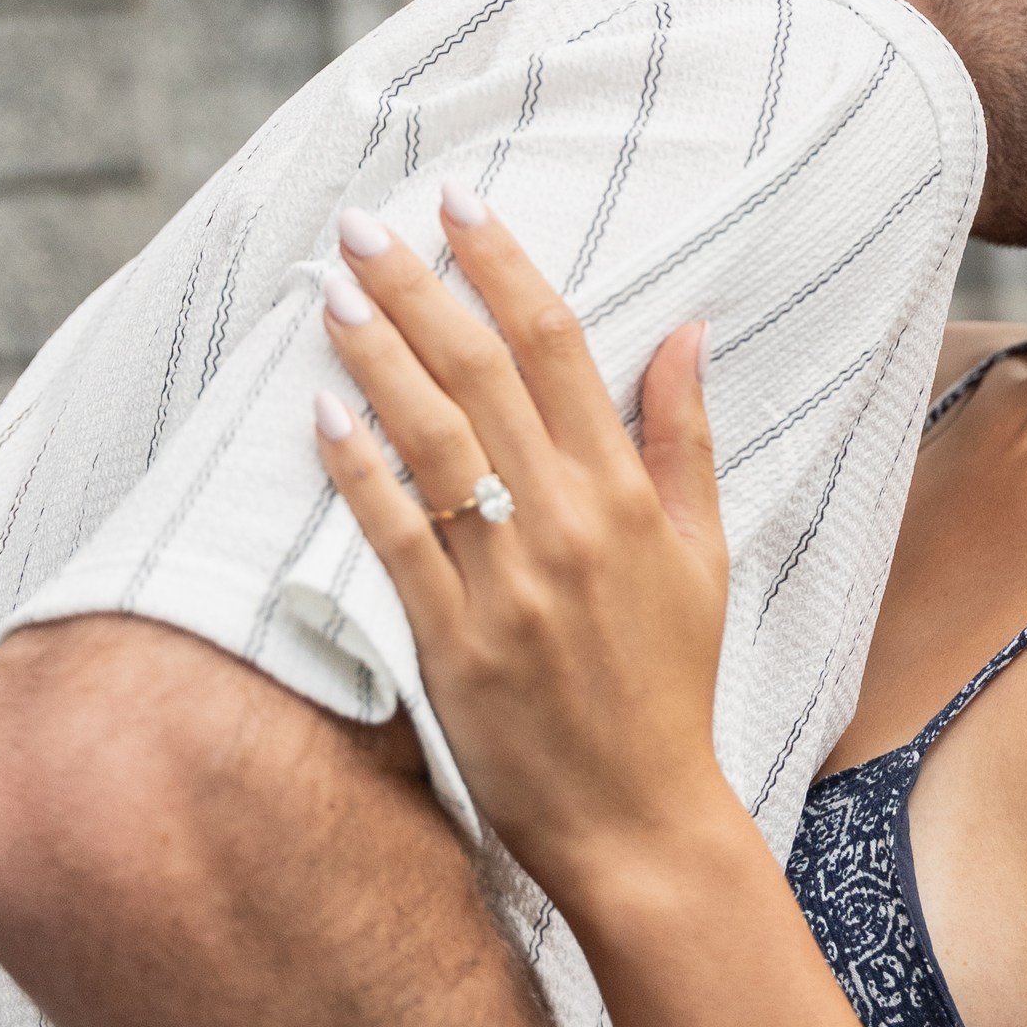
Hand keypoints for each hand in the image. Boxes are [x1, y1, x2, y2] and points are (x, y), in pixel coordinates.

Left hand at [313, 191, 732, 905]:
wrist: (640, 821)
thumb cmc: (670, 685)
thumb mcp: (704, 554)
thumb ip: (683, 438)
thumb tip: (684, 330)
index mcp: (627, 495)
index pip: (558, 348)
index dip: (504, 266)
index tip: (459, 204)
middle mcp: (568, 524)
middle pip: (483, 374)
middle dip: (420, 287)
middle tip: (366, 223)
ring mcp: (508, 582)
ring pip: (433, 439)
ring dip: (378, 354)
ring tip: (336, 289)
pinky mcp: (453, 641)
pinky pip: (397, 535)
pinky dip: (358, 469)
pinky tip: (322, 411)